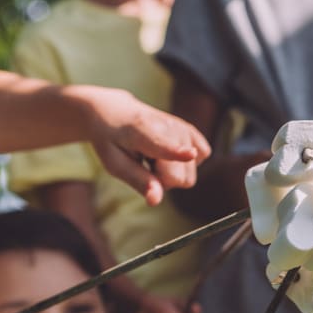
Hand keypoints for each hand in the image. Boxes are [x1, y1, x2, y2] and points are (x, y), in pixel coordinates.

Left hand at [76, 86, 210, 204]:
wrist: (116, 111)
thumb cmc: (112, 139)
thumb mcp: (115, 163)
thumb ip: (138, 181)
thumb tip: (156, 201)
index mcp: (141, 130)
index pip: (164, 145)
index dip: (177, 153)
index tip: (191, 154)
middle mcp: (168, 125)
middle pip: (181, 178)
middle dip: (163, 181)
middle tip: (145, 165)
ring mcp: (183, 127)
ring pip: (190, 175)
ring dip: (171, 173)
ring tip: (152, 157)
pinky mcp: (192, 131)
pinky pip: (201, 158)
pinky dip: (184, 162)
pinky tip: (167, 154)